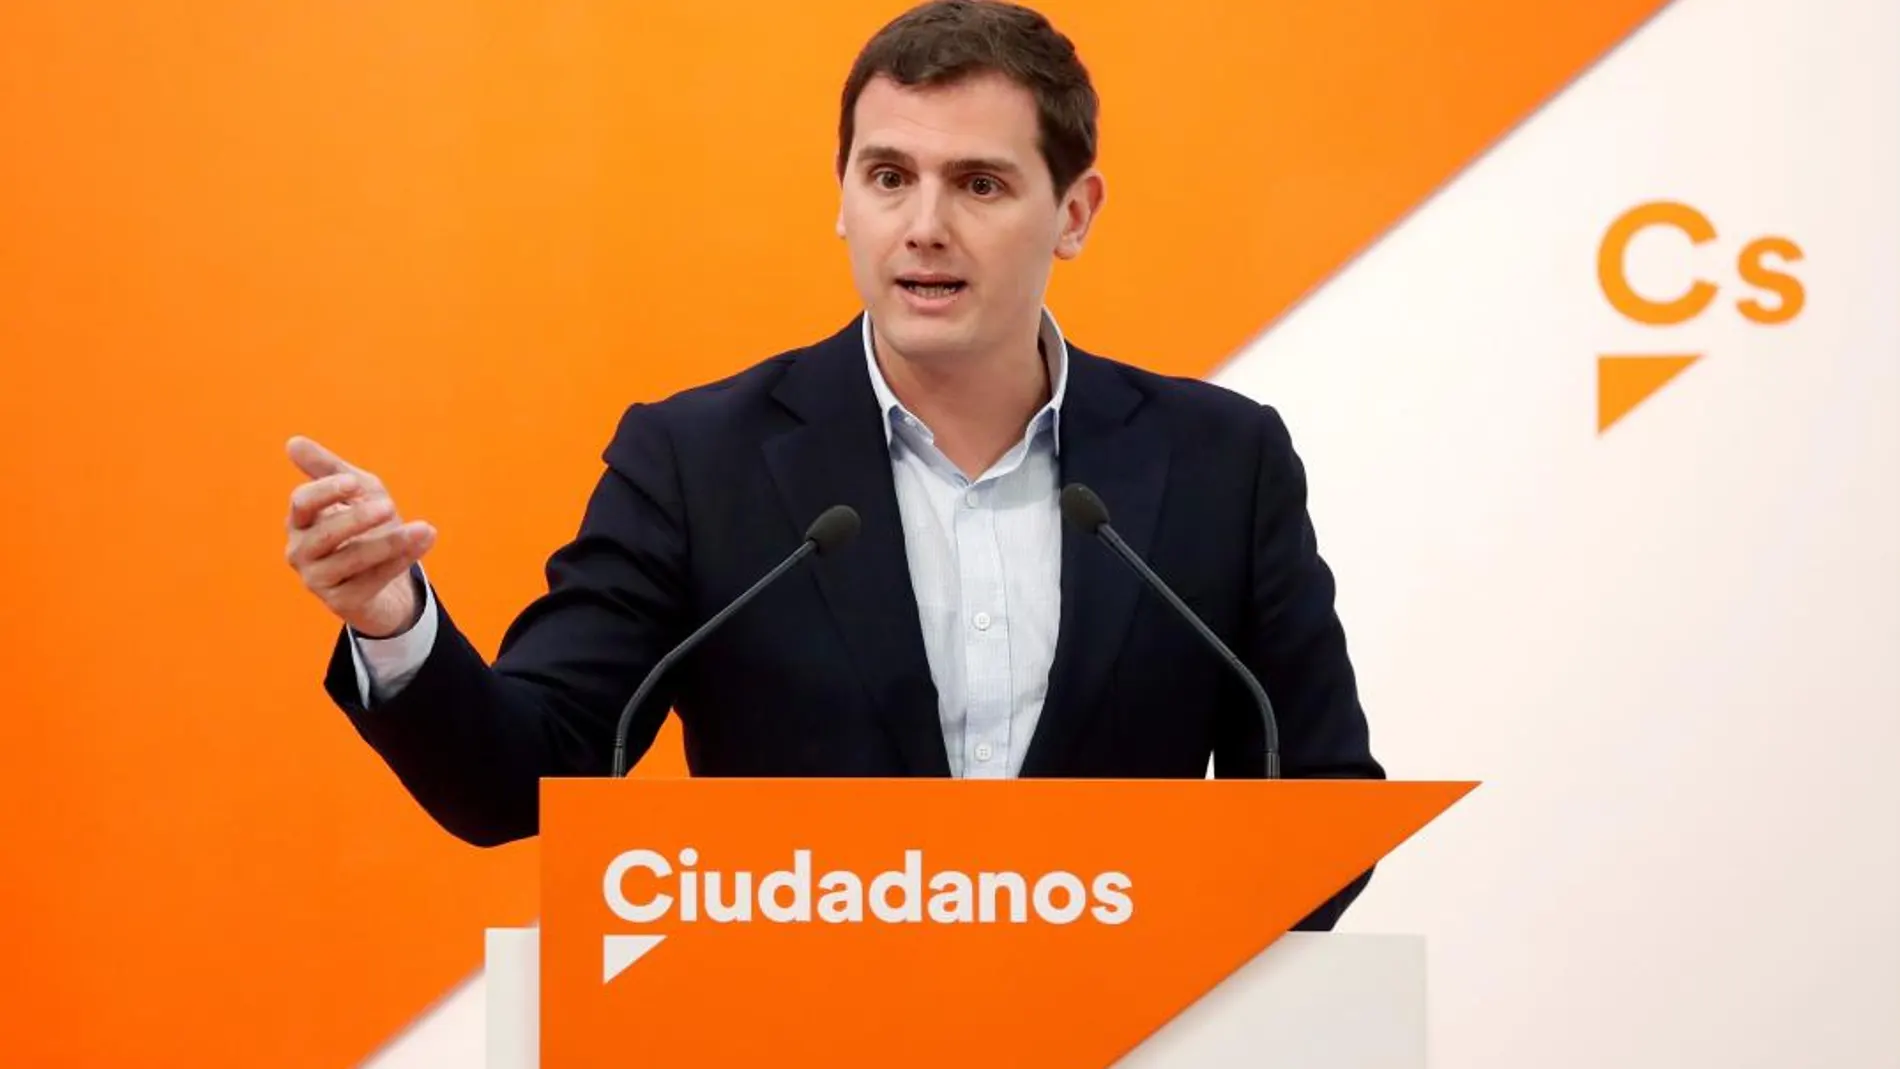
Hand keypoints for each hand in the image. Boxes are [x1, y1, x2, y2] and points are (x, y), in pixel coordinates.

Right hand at [284, 435, 436, 637]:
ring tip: (422, 528)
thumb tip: (293, 442)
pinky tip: (424, 541)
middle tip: (388, 506)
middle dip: (357, 519)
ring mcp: (318, 580)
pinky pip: (372, 580)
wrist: (386, 575)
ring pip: (351, 560)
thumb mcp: (355, 491)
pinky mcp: (341, 603)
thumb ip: (328, 468)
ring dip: (389, 543)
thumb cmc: (366, 526)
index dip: (326, 492)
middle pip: (324, 534)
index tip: (354, 483)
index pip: (302, 503)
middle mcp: (301, 552)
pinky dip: (400, 560)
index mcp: (301, 521)